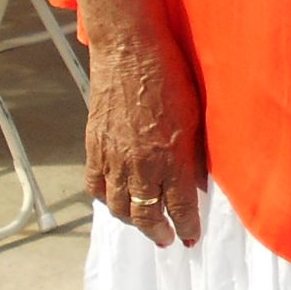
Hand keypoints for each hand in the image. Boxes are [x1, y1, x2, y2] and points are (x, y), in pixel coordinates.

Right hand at [84, 28, 206, 244]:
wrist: (129, 51)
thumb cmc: (170, 76)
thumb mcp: (195, 117)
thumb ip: (194, 155)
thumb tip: (196, 183)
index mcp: (170, 158)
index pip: (179, 208)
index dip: (186, 227)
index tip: (190, 237)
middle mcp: (140, 165)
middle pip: (145, 215)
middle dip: (158, 231)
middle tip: (167, 238)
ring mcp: (113, 158)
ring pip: (118, 207)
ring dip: (132, 221)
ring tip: (143, 224)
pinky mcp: (93, 147)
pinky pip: (95, 185)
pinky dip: (105, 199)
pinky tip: (115, 200)